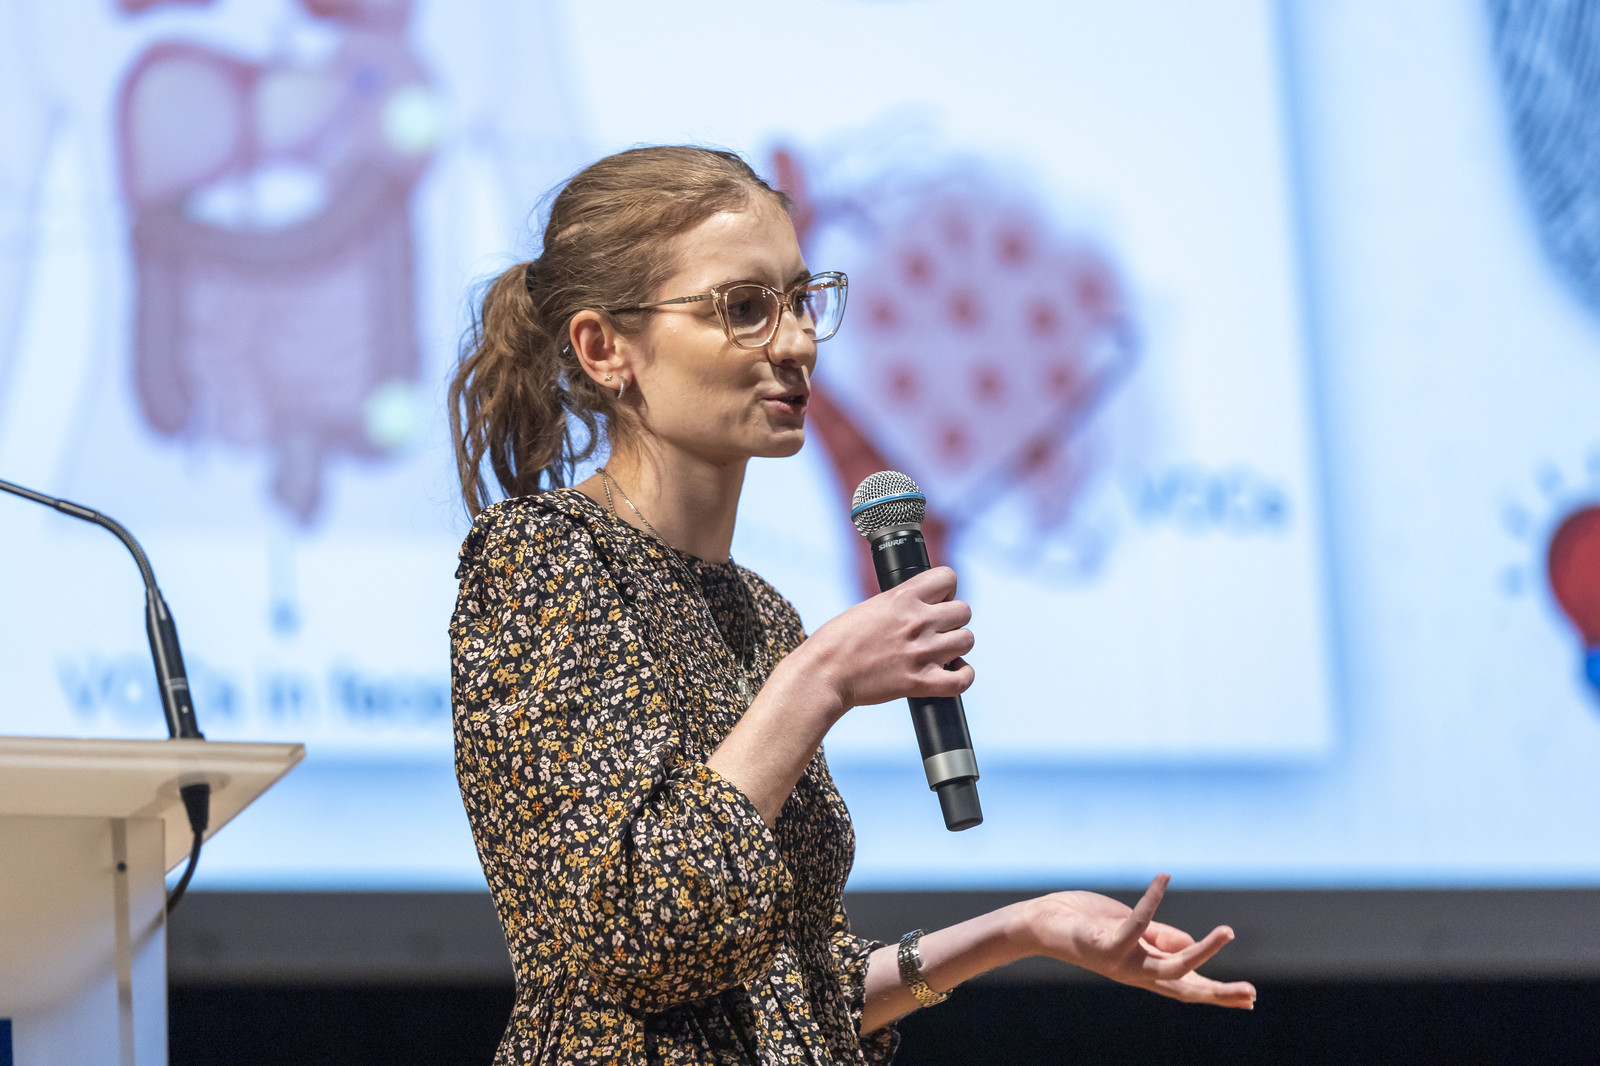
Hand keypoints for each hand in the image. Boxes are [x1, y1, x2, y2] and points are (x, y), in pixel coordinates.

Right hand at [798, 566, 974, 716]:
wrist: (824, 673)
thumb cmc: (837, 642)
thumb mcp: (869, 607)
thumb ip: (899, 604)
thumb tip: (918, 608)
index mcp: (903, 597)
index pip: (948, 578)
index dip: (946, 591)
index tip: (936, 602)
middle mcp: (917, 621)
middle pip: (964, 611)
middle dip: (952, 620)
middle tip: (935, 631)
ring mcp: (922, 652)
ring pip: (967, 640)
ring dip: (956, 647)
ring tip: (938, 653)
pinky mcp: (921, 682)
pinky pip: (963, 679)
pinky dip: (962, 677)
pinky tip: (950, 673)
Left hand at [1018, 874, 1256, 1008]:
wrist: (1040, 923)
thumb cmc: (1085, 923)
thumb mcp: (1129, 928)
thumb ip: (1160, 936)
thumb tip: (1191, 942)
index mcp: (1144, 968)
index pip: (1187, 985)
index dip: (1217, 992)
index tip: (1250, 1000)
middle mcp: (1136, 972)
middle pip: (1186, 988)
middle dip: (1219, 993)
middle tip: (1252, 994)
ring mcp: (1121, 962)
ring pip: (1171, 967)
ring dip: (1201, 951)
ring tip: (1227, 932)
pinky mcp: (1105, 945)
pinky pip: (1137, 925)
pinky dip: (1152, 901)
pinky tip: (1163, 879)